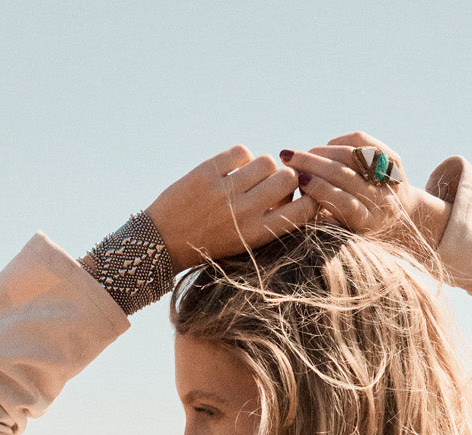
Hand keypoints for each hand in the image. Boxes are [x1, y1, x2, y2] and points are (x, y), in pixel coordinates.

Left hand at [146, 146, 316, 272]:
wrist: (162, 244)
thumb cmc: (209, 245)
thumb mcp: (244, 243)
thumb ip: (268, 220)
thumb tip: (292, 188)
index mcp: (257, 235)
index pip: (304, 210)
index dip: (310, 198)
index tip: (301, 196)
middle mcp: (245, 213)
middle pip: (288, 178)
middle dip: (284, 180)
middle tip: (269, 187)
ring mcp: (225, 191)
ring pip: (266, 161)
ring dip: (261, 167)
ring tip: (247, 178)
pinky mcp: (207, 173)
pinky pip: (241, 151)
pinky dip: (239, 158)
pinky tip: (229, 171)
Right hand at [278, 132, 450, 250]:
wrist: (398, 220)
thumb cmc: (355, 231)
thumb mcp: (338, 233)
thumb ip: (318, 218)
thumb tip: (289, 200)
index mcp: (369, 224)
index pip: (344, 203)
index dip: (320, 189)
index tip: (298, 179)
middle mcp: (384, 201)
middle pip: (345, 175)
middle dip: (313, 164)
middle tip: (287, 157)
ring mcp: (390, 177)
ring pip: (350, 155)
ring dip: (321, 152)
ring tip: (299, 154)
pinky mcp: (392, 158)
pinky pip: (360, 141)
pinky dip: (338, 143)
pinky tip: (323, 149)